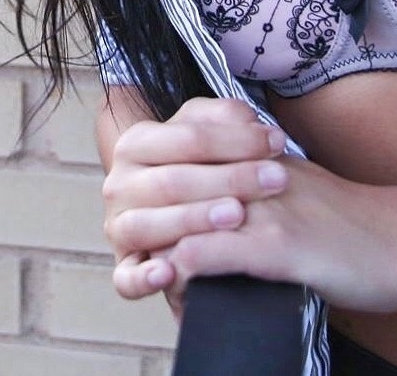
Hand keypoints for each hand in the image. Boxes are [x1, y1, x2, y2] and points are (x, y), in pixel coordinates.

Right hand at [103, 97, 290, 307]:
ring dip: (193, 220)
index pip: (187, 137)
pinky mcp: (124, 266)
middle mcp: (120, 183)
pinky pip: (125, 278)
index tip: (277, 144)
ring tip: (237, 215)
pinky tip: (169, 274)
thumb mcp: (210, 133)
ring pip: (148, 225)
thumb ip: (227, 118)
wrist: (179, 205)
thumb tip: (249, 119)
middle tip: (275, 180)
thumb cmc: (201, 168)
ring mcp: (118, 225)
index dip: (236, 140)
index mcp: (136, 143)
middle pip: (173, 181)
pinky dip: (143, 278)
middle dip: (229, 179)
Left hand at [152, 156, 396, 316]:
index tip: (149, 213)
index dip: (158, 181)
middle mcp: (254, 172)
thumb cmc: (354, 221)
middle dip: (150, 216)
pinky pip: (210, 252)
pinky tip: (175, 283)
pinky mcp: (279, 246)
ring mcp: (265, 207)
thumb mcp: (294, 184)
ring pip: (184, 217)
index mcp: (256, 153)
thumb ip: (252, 181)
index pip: (184, 150)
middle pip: (175, 181)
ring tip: (150, 269)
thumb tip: (215, 204)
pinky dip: (183, 271)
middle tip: (138, 246)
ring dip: (159, 246)